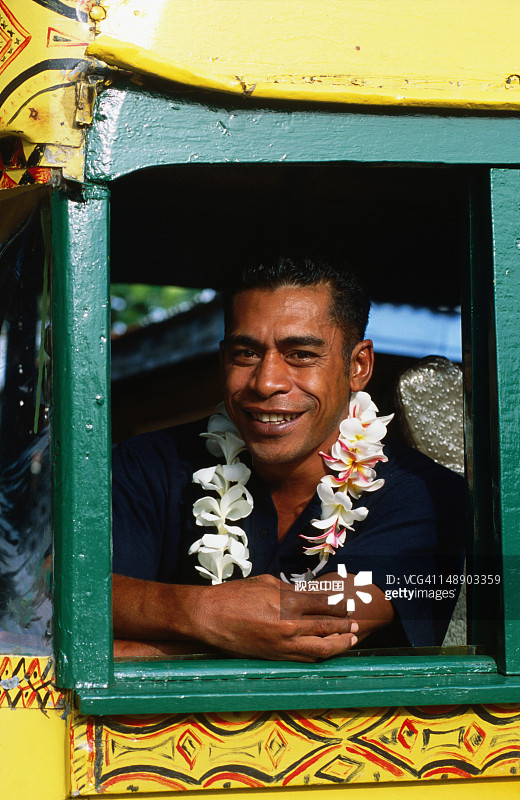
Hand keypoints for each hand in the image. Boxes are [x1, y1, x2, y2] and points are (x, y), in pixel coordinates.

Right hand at [113, 573, 358, 661]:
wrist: (208, 617)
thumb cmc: (234, 595)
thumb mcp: (265, 582)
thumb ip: (288, 588)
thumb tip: (305, 593)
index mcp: (286, 601)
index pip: (323, 604)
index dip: (340, 605)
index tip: (350, 604)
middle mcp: (287, 624)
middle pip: (326, 628)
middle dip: (344, 627)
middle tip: (356, 624)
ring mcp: (281, 644)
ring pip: (318, 649)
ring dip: (337, 645)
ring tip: (349, 641)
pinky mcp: (273, 657)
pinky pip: (302, 659)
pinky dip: (317, 656)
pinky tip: (324, 653)